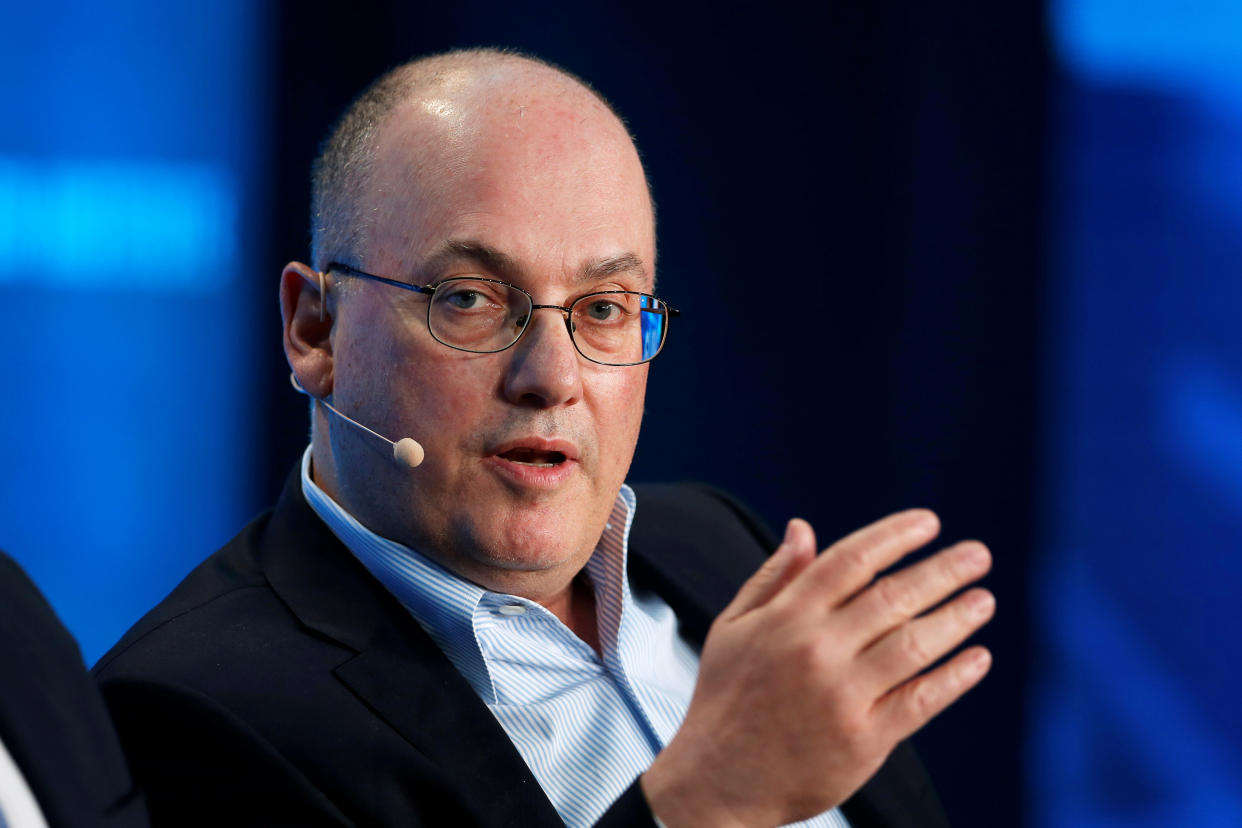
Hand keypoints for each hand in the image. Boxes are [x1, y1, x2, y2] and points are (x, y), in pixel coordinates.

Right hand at [641, 510, 993, 827]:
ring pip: (914, 645)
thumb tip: (803, 528)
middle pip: (893, 597)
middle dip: (942, 571)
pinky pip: (921, 701)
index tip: (928, 522)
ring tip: (983, 600)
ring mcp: (843, 697)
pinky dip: (954, 678)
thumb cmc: (725, 698)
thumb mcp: (733, 627)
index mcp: (785, 618)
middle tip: (977, 555)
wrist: (717, 782)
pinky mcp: (864, 740)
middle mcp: (817, 651)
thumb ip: (773, 577)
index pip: (851, 561)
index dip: (895, 536)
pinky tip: (977, 659)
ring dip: (957, 618)